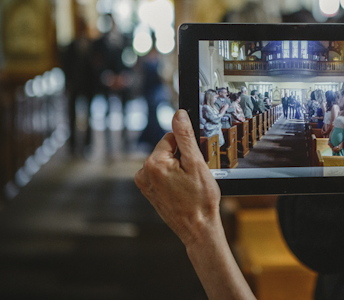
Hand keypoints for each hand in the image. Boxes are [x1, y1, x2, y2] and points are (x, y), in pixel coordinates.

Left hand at [135, 110, 221, 247]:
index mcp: (153, 163)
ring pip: (166, 162)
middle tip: (192, 177)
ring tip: (188, 186)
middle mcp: (143, 172)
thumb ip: (185, 136)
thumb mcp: (196, 163)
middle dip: (182, 159)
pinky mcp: (149, 192)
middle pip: (168, 150)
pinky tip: (182, 191)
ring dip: (178, 169)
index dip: (187, 149)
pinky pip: (163, 175)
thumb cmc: (200, 200)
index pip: (172, 138)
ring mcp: (145, 184)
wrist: (198, 229)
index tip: (193, 164)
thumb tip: (179, 115)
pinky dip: (173, 179)